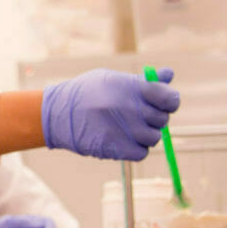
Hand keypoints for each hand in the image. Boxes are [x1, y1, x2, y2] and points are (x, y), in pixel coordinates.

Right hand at [41, 68, 179, 160]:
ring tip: (127, 128)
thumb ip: (141, 80)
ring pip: (153, 137)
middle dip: (154, 118)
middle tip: (137, 116)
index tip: (162, 103)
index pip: (168, 98)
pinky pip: (141, 152)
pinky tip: (123, 140)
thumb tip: (168, 74)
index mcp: (130, 87)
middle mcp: (130, 108)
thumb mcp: (111, 78)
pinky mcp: (116, 148)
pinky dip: (136, 148)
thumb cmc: (85, 93)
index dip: (170, 101)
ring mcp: (124, 129)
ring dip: (144, 135)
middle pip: (162, 119)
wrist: (56, 114)